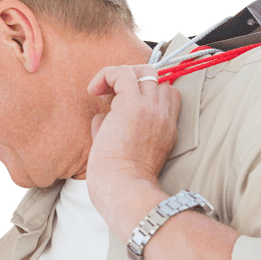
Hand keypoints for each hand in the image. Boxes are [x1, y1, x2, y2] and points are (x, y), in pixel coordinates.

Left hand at [85, 64, 179, 200]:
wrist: (124, 189)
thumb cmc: (121, 182)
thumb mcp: (124, 153)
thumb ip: (115, 131)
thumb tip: (100, 118)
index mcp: (166, 129)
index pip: (166, 94)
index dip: (144, 92)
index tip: (120, 104)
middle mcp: (163, 115)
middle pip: (157, 78)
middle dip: (133, 79)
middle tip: (110, 95)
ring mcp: (150, 108)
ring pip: (143, 70)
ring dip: (120, 75)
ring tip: (101, 91)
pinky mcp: (132, 104)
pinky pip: (121, 73)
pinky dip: (106, 75)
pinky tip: (93, 91)